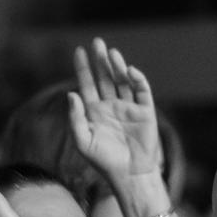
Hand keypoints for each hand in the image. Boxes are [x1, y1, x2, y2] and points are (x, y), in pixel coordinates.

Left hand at [68, 38, 162, 189]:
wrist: (130, 174)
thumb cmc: (104, 162)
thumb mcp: (82, 141)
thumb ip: (75, 118)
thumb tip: (71, 93)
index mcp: (94, 112)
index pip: (87, 85)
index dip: (83, 68)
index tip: (78, 51)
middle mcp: (111, 106)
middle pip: (105, 78)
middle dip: (100, 60)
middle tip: (96, 42)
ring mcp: (129, 107)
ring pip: (122, 80)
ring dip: (117, 66)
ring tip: (110, 52)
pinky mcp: (145, 111)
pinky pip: (141, 90)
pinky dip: (137, 79)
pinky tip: (129, 71)